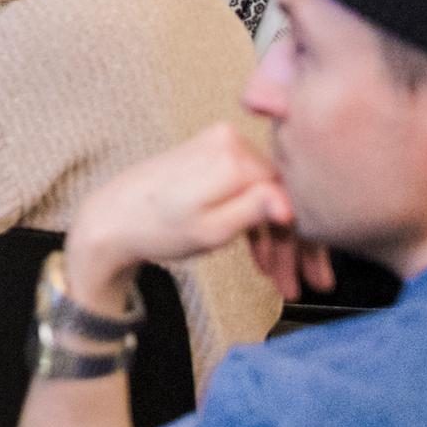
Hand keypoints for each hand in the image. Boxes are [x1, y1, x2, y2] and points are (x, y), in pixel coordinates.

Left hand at [69, 126, 332, 307]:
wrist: (111, 219)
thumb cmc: (155, 229)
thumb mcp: (209, 229)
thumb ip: (252, 211)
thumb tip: (290, 201)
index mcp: (232, 155)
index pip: (290, 197)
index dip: (306, 241)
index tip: (315, 277)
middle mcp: (230, 140)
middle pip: (279, 196)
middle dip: (293, 246)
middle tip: (303, 285)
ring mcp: (220, 145)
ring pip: (266, 197)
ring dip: (275, 240)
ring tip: (280, 281)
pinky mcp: (211, 156)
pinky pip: (247, 190)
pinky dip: (255, 224)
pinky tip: (261, 258)